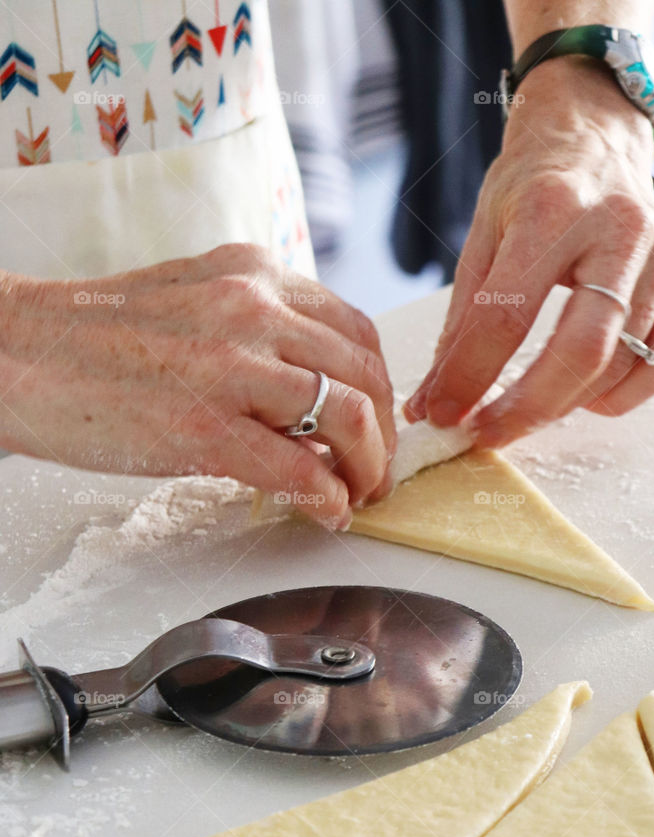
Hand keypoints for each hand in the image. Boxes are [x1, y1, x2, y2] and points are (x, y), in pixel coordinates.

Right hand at [0, 244, 395, 526]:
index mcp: (253, 275)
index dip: (380, 387)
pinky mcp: (205, 428)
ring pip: (350, 417)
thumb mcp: (194, 302)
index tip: (378, 423)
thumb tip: (311, 390)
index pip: (356, 330)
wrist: (18, 353)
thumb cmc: (96, 338)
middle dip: (385, 435)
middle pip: (366, 375)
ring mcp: (231, 367)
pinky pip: (300, 469)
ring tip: (357, 494)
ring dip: (368, 468)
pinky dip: (329, 499)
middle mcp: (252, 309)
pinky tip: (326, 512)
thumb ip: (258, 330)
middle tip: (375, 471)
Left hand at [405, 57, 653, 446]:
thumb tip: (432, 404)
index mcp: (554, 209)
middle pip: (581, 350)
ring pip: (619, 366)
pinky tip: (580, 396)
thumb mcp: (484, 235)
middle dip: (528, 408)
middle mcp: (620, 230)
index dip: (471, 376)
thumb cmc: (534, 186)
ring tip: (523, 410)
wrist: (596, 135)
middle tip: (487, 434)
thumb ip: (461, 323)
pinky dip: (617, 398)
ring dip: (564, 406)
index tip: (444, 415)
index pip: (508, 314)